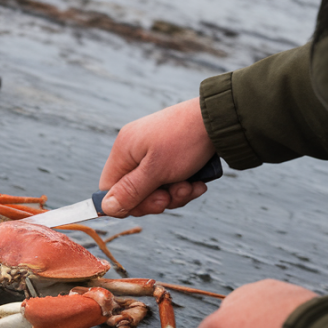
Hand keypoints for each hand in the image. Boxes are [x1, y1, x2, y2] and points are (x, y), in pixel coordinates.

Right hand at [98, 98, 215, 216]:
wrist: (221, 119)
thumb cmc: (186, 139)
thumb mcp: (156, 171)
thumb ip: (131, 192)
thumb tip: (106, 208)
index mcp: (123, 150)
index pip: (109, 187)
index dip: (126, 203)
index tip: (151, 205)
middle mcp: (134, 150)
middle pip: (133, 191)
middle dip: (156, 199)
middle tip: (171, 196)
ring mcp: (153, 153)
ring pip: (155, 189)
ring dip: (175, 194)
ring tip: (191, 185)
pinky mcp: (170, 156)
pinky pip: (170, 181)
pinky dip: (184, 185)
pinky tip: (198, 182)